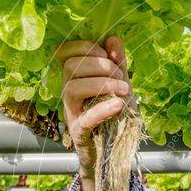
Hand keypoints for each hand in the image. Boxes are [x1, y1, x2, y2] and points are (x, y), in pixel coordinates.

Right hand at [54, 36, 136, 177]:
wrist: (112, 152)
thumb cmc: (114, 116)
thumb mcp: (120, 86)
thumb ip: (117, 64)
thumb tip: (114, 38)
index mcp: (75, 78)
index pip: (64, 52)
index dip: (84, 47)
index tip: (106, 53)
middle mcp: (68, 93)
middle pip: (71, 67)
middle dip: (100, 66)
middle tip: (122, 77)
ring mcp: (71, 113)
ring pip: (72, 88)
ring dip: (102, 84)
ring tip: (125, 91)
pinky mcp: (79, 132)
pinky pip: (85, 118)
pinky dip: (102, 109)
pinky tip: (118, 105)